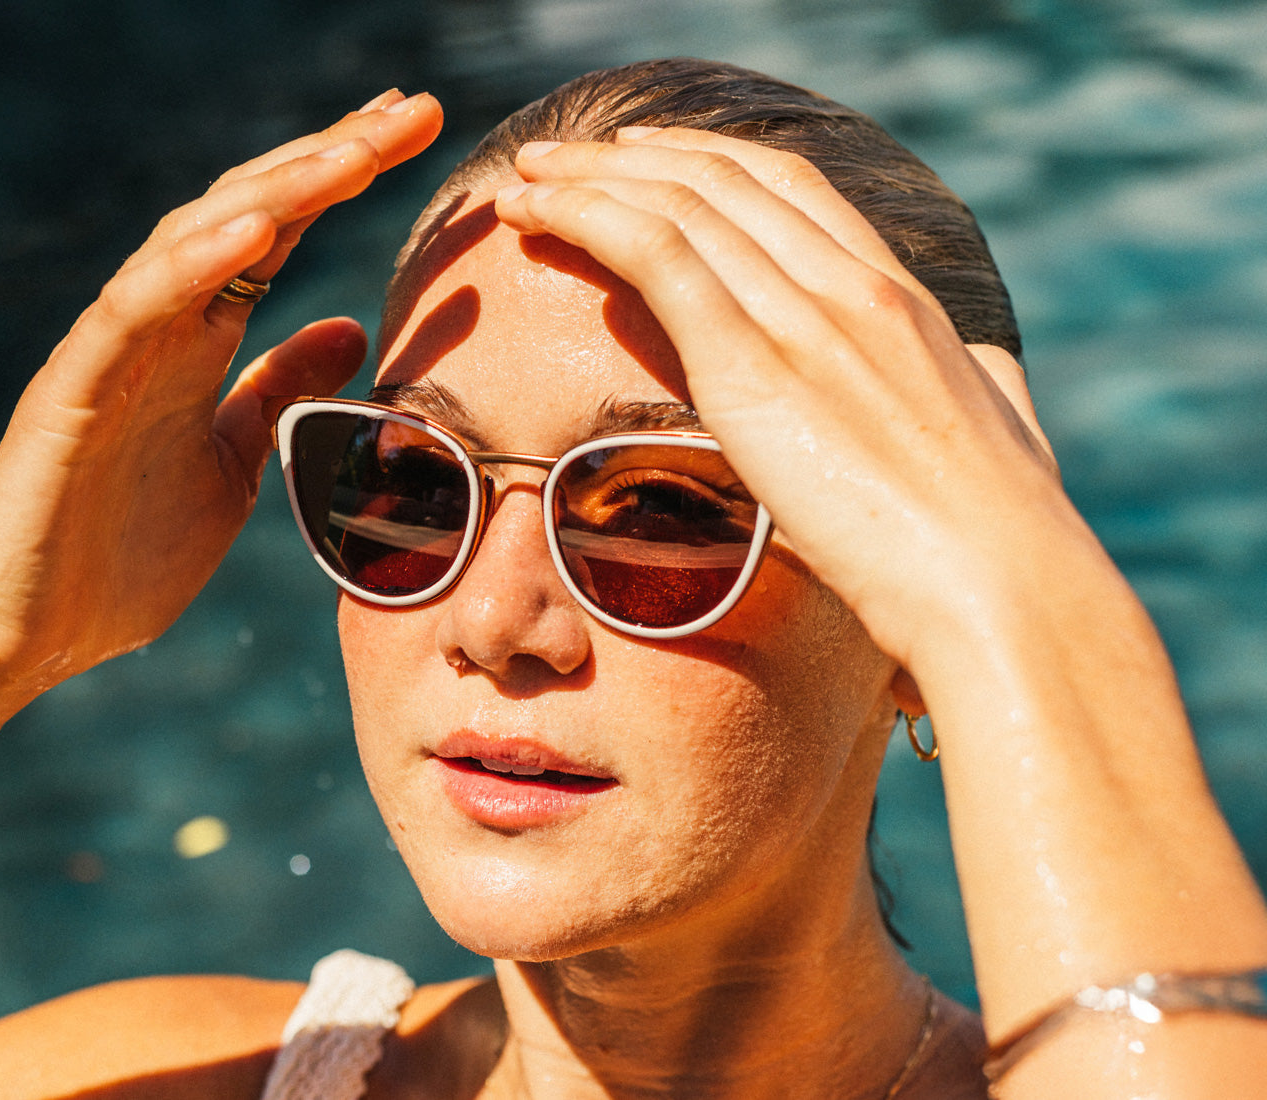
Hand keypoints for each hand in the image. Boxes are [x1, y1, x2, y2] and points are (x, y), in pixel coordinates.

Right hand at [0, 90, 442, 703]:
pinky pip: (138, 309)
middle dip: (333, 155)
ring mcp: (115, 349)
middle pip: (251, 213)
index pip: (280, 234)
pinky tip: (257, 228)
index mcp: (200, 340)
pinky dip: (195, 264)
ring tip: (357, 147)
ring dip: (281, 188)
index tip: (415, 135)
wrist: (36, 630)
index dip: (343, 177)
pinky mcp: (75, 389)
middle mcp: (161, 325)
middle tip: (413, 110)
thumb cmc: (125, 548)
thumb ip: (282, 388)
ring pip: (196, 240)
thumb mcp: (238, 458)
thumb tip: (349, 327)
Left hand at [493, 127, 1076, 668]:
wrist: (1001, 583)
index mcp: (901, 298)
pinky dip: (585, 220)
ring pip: (676, 203)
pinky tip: (535, 216)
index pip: (791, 188)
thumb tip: (992, 373)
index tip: (653, 156)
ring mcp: (805, 313)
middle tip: (566, 158)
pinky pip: (653, 254)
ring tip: (526, 178)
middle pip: (721, 179)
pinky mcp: (754, 361)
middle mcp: (851, 284)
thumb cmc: (1003, 539)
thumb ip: (989, 388)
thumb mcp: (1008, 433)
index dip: (711, 159)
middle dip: (631, 158)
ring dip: (588, 180)